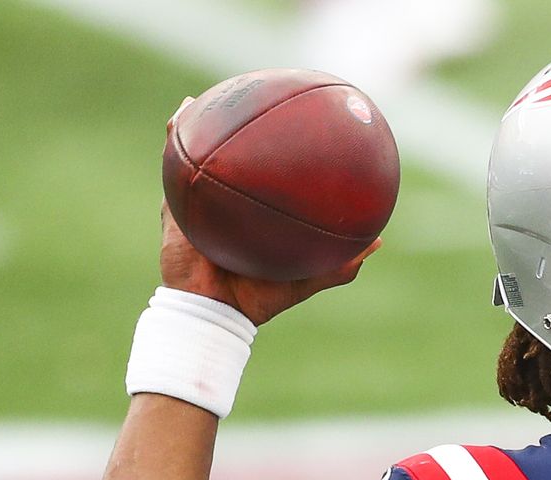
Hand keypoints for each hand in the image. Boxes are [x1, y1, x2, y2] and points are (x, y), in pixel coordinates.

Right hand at [157, 99, 380, 325]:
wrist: (216, 310)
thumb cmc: (260, 296)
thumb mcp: (307, 275)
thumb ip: (341, 262)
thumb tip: (379, 241)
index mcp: (260, 217)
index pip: (268, 178)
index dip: (278, 153)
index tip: (298, 125)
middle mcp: (232, 204)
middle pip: (236, 161)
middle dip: (240, 131)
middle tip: (257, 99)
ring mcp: (202, 201)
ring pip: (200, 155)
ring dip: (201, 124)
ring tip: (207, 97)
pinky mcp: (176, 204)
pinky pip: (172, 165)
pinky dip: (174, 136)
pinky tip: (180, 112)